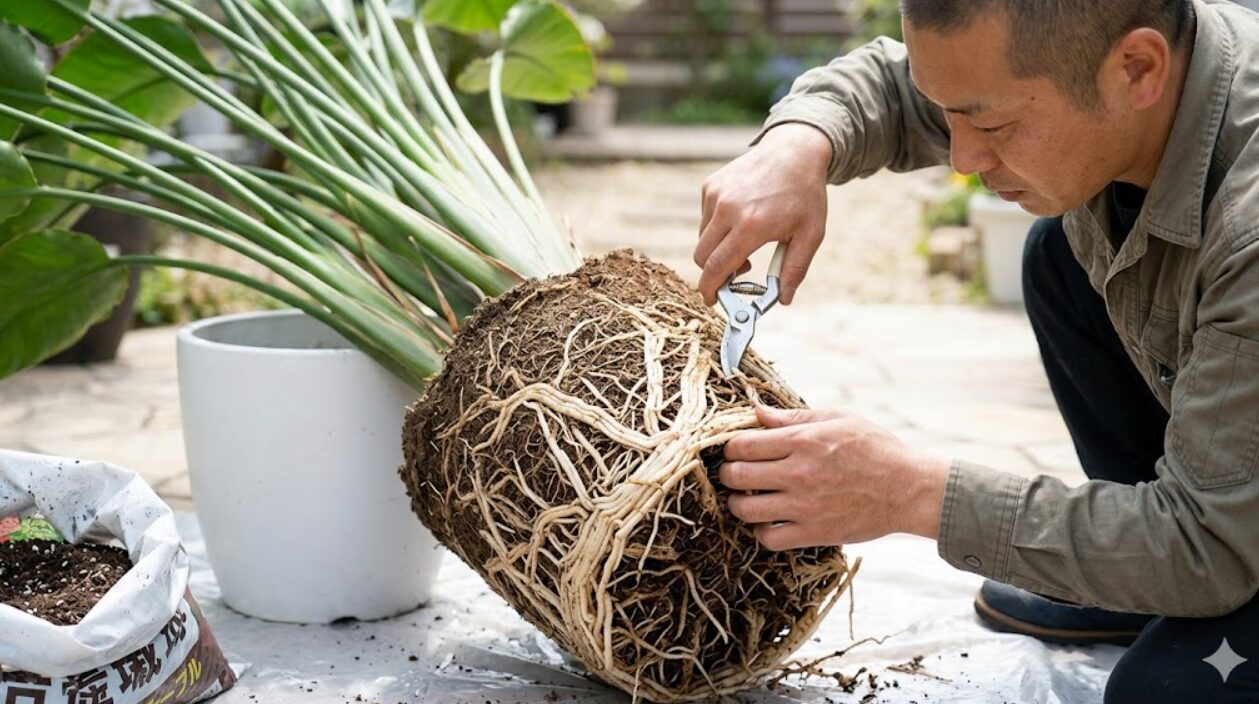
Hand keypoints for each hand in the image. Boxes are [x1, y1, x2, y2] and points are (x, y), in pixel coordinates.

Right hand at [695, 123, 831, 306]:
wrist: (795, 151)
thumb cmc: (805, 195)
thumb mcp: (811, 235)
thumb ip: (795, 270)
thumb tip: (784, 300)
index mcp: (751, 225)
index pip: (717, 267)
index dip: (710, 289)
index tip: (711, 301)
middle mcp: (728, 209)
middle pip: (702, 257)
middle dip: (713, 273)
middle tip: (736, 275)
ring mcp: (716, 195)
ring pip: (702, 239)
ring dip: (717, 250)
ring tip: (745, 244)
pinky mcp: (710, 186)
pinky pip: (705, 219)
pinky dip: (717, 228)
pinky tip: (741, 219)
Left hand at [718, 406, 951, 549]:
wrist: (909, 489)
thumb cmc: (876, 448)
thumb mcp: (839, 419)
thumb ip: (794, 417)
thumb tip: (758, 412)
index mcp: (803, 441)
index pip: (742, 444)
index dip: (730, 447)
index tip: (736, 450)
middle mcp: (799, 473)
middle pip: (736, 475)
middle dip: (728, 474)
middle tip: (734, 474)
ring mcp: (804, 506)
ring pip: (744, 509)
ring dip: (738, 504)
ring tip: (747, 498)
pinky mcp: (813, 532)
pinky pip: (768, 538)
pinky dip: (760, 531)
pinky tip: (767, 521)